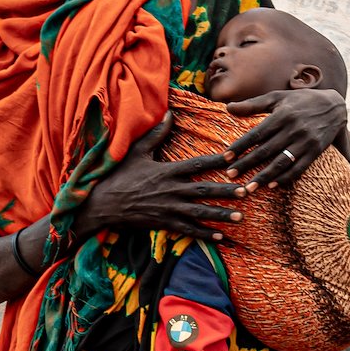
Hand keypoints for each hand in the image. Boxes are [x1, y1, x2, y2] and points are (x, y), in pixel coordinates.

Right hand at [73, 115, 246, 238]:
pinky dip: (204, 234)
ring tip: (240, 217)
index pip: (196, 164)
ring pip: (200, 212)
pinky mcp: (164, 223)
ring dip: (221, 215)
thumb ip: (156, 134)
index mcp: (167, 171)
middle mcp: (171, 190)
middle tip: (246, 190)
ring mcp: (168, 209)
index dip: (215, 160)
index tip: (233, 157)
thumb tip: (169, 113)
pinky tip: (220, 237)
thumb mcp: (137, 152)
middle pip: (204, 190)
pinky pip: (187, 230)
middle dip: (226, 191)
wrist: (102, 204)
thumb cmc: (119, 175)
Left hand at [222, 87, 348, 188]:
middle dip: (246, 164)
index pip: (256, 134)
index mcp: (281, 115)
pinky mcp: (315, 151)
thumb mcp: (277, 97)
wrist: (334, 106)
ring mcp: (305, 141)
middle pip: (265, 151)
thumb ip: (252, 104)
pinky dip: (285, 178)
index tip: (225, 158)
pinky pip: (298, 168)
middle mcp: (293, 129)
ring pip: (280, 162)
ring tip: (248, 188)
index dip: (240, 146)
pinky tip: (272, 186)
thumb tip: (228, 108)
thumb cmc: (300, 100)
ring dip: (263, 177)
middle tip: (230, 176)